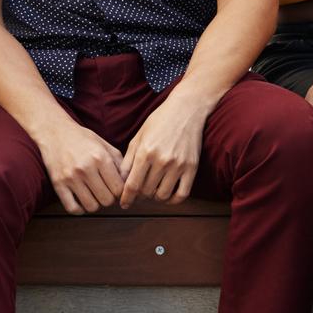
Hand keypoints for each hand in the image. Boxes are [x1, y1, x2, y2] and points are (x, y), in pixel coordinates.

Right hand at [39, 118, 125, 213]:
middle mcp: (86, 168)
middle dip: (108, 198)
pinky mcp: (58, 184)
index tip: (115, 189)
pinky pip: (72, 208)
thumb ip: (119, 162)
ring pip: (91, 206)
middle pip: (107, 200)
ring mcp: (71, 177)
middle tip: (104, 192)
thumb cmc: (81, 138)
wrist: (54, 131)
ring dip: (95, 204)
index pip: (118, 188)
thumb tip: (128, 181)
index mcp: (101, 157)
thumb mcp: (104, 144)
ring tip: (93, 195)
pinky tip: (81, 201)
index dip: (120, 192)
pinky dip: (79, 210)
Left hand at [120, 90, 209, 206]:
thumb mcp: (139, 136)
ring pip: (162, 195)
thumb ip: (128, 159)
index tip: (123, 204)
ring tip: (153, 189)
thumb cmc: (160, 121)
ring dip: (155, 196)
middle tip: (140, 190)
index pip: (132, 184)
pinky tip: (167, 195)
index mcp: (145, 152)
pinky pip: (182, 194)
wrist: (186, 109)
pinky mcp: (191, 167)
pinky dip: (173, 200)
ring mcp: (178, 165)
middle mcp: (161, 160)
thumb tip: (120, 180)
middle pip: (146, 191)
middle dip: (140, 194)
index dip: (126, 198)